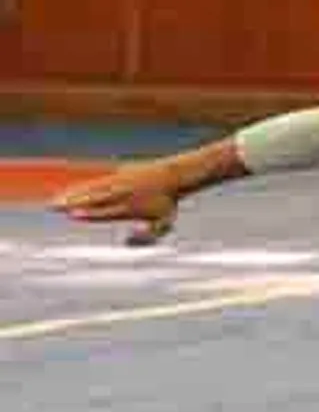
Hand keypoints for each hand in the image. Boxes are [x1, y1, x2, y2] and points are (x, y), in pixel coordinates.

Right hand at [51, 161, 180, 243]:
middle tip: (53, 207)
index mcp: (131, 208)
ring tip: (54, 202)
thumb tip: (129, 237)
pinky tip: (68, 191)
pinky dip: (81, 186)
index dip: (90, 214)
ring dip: (72, 196)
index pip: (106, 213)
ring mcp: (118, 183)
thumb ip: (150, 235)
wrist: (172, 175)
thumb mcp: (165, 223)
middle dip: (74, 204)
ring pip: (91, 189)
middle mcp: (122, 194)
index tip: (73, 215)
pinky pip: (95, 181)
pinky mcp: (116, 175)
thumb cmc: (167, 203)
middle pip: (94, 200)